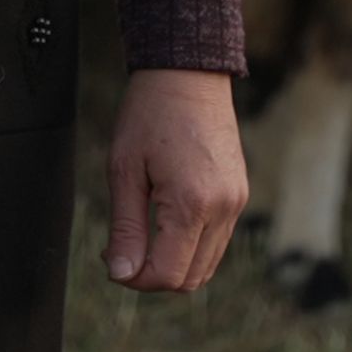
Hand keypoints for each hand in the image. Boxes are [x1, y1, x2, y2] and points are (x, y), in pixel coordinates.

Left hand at [105, 67, 244, 293]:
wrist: (188, 73)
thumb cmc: (150, 114)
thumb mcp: (124, 170)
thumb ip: (125, 228)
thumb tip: (121, 273)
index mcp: (192, 204)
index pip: (167, 274)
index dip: (134, 278)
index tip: (112, 258)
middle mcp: (223, 208)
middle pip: (190, 279)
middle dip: (153, 275)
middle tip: (123, 249)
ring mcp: (236, 203)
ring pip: (206, 265)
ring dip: (173, 263)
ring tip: (142, 236)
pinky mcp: (239, 195)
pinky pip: (217, 242)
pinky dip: (190, 246)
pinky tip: (164, 223)